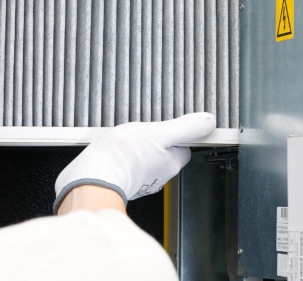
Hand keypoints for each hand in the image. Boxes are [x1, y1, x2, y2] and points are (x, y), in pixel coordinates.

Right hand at [54, 113, 215, 212]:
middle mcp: (159, 176)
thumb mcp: (159, 133)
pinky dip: (126, 157)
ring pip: (147, 159)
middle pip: (166, 154)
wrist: (93, 176)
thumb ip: (185, 127)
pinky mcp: (122, 181)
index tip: (169, 126)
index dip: (179, 135)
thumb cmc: (125, 155)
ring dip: (142, 149)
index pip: (184, 148)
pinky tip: (117, 149)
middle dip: (159, 142)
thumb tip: (209, 122)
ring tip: (128, 139)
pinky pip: (130, 165)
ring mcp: (140, 181)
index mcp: (171, 163)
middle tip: (145, 130)